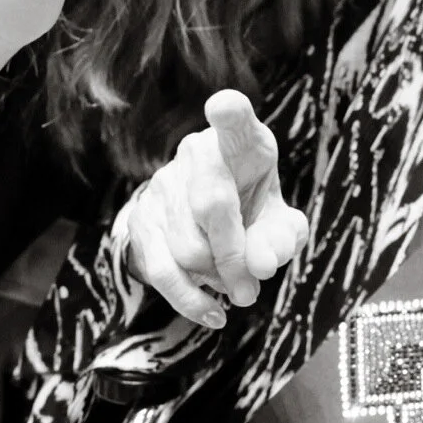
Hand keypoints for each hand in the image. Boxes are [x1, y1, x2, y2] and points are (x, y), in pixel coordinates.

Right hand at [123, 90, 310, 328]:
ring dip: (217, 280)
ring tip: (237, 291)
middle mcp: (196, 155)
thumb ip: (282, 236)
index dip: (230, 113)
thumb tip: (261, 264)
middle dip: (235, 256)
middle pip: (211, 205)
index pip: (234, 120)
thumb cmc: (253, 208)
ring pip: (188, 246)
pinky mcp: (141, 219)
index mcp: (240, 143)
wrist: (204, 214)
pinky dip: (189, 300)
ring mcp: (163, 185)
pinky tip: (213, 315)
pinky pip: (161, 269)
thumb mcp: (279, 218)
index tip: (224, 108)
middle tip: (253, 289)